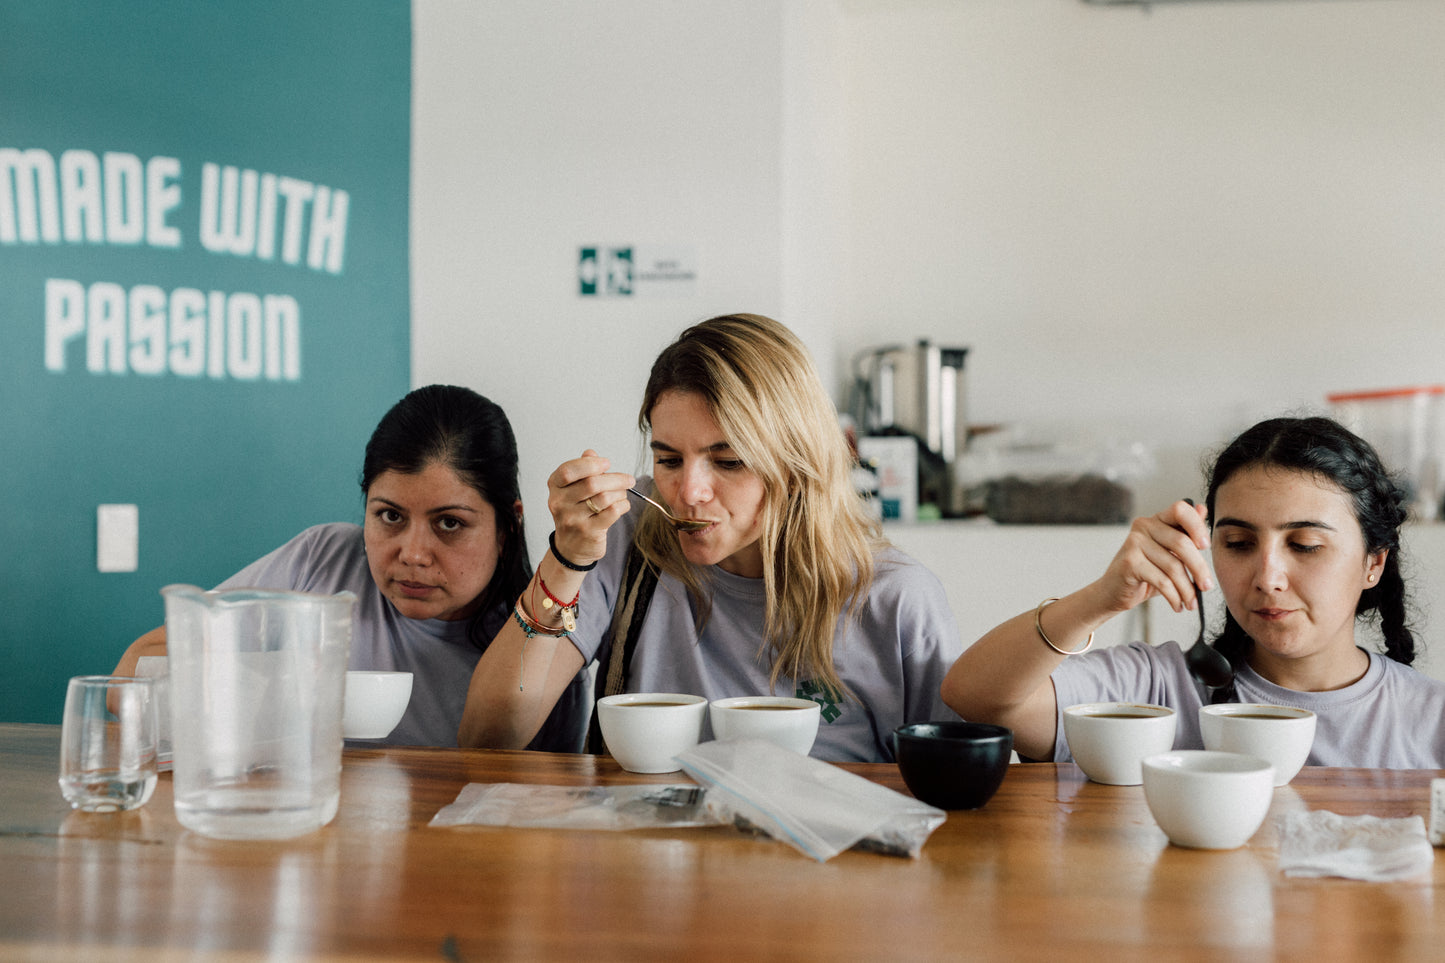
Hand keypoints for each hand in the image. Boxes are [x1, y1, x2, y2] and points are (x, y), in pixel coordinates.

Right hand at [546, 450, 635, 566]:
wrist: (571, 547)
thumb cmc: (576, 512)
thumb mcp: (573, 489)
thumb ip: (582, 470)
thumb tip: (590, 453)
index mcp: (555, 487)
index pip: (568, 470)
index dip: (590, 464)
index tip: (607, 463)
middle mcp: (560, 503)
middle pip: (591, 483)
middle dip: (615, 478)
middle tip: (628, 479)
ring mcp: (572, 519)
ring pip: (604, 498)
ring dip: (620, 493)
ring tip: (623, 494)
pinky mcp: (588, 532)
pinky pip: (612, 512)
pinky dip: (623, 505)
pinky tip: (623, 505)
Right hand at [1094, 499, 1213, 615]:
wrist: (1114, 591)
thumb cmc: (1145, 572)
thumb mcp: (1169, 553)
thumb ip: (1185, 533)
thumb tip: (1203, 509)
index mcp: (1156, 520)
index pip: (1180, 510)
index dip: (1197, 526)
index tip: (1206, 546)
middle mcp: (1143, 526)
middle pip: (1182, 543)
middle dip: (1199, 568)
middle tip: (1206, 586)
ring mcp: (1134, 543)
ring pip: (1174, 566)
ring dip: (1187, 589)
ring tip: (1190, 602)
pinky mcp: (1130, 563)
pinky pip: (1162, 581)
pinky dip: (1174, 597)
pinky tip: (1177, 604)